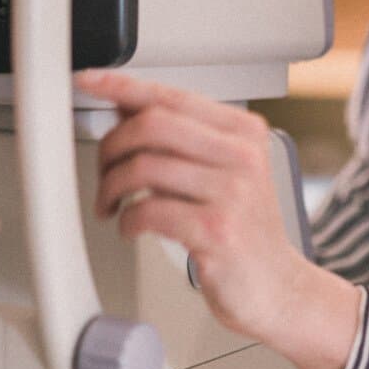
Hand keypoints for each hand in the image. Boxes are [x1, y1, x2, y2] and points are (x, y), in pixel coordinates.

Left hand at [76, 70, 359, 368]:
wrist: (278, 287)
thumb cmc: (244, 231)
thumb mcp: (222, 173)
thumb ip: (181, 139)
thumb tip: (126, 105)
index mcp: (243, 132)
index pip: (172, 96)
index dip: (121, 85)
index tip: (89, 80)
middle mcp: (242, 155)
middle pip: (152, 124)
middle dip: (112, 146)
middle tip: (104, 171)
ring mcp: (232, 192)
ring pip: (144, 167)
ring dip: (111, 188)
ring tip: (112, 205)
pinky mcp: (216, 230)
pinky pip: (148, 210)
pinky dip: (127, 220)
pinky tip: (131, 227)